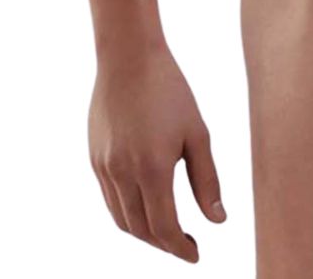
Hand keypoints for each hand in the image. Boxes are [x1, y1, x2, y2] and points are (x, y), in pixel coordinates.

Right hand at [88, 43, 227, 261]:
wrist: (129, 57)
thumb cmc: (171, 91)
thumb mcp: (197, 133)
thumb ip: (207, 180)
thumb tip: (218, 221)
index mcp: (152, 168)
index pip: (165, 228)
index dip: (180, 248)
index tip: (196, 254)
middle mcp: (122, 173)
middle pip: (141, 230)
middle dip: (164, 244)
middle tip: (185, 244)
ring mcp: (103, 168)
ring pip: (121, 219)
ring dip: (144, 233)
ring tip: (168, 230)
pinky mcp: (94, 159)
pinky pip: (109, 200)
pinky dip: (127, 213)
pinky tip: (145, 206)